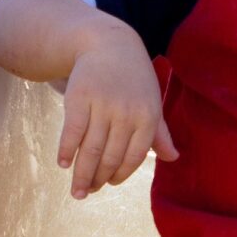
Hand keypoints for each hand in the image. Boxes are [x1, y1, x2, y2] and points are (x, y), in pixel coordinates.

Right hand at [58, 28, 176, 197]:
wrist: (108, 43)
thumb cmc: (134, 78)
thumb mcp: (152, 101)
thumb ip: (160, 133)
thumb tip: (173, 158)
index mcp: (148, 117)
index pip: (134, 156)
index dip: (121, 174)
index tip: (109, 183)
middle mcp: (126, 113)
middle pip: (110, 157)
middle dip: (98, 179)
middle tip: (87, 192)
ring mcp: (102, 105)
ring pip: (91, 149)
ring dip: (82, 174)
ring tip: (77, 190)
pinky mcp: (79, 98)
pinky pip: (72, 131)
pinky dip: (67, 151)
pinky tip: (63, 164)